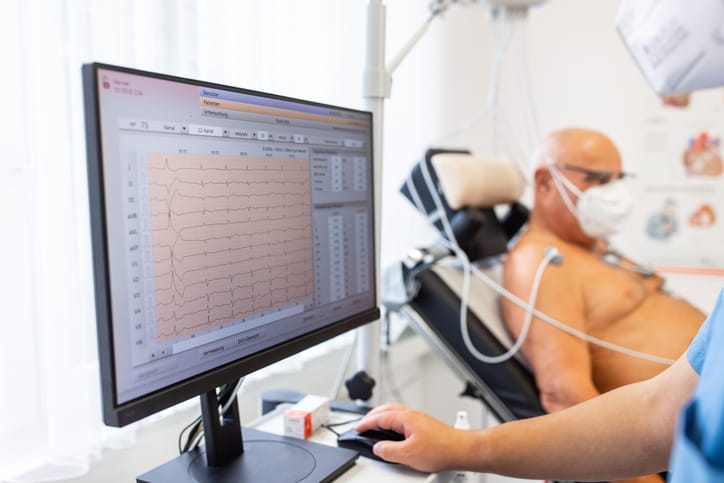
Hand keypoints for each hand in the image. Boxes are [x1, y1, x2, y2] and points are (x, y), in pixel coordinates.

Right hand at [354, 403, 475, 471]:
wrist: (461, 450)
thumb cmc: (441, 449)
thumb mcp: (408, 455)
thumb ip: (389, 451)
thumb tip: (378, 447)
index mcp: (405, 418)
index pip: (379, 417)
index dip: (365, 423)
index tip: (357, 428)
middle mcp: (412, 414)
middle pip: (386, 410)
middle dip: (372, 416)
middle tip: (363, 425)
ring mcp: (419, 419)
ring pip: (395, 412)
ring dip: (382, 417)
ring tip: (375, 426)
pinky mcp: (425, 425)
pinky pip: (402, 418)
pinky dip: (392, 421)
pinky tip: (394, 431)